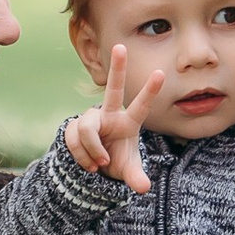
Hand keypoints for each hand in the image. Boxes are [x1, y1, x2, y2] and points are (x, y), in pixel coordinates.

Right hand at [62, 42, 165, 192]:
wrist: (91, 169)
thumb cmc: (116, 163)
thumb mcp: (128, 172)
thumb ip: (136, 178)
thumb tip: (144, 188)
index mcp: (128, 123)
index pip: (141, 106)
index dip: (150, 91)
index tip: (161, 73)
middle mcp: (109, 115)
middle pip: (112, 88)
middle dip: (117, 68)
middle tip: (121, 46)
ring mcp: (90, 119)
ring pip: (87, 129)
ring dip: (92, 150)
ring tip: (99, 165)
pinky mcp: (73, 126)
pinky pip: (73, 139)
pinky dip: (81, 156)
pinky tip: (87, 165)